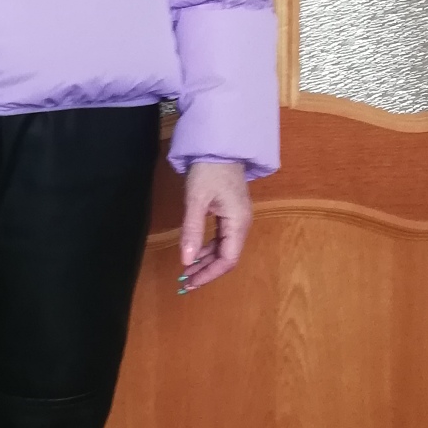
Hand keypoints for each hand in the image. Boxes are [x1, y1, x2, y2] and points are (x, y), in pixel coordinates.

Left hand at [179, 160, 251, 293]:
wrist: (220, 145)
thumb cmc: (208, 170)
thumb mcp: (196, 199)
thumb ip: (192, 230)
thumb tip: (186, 260)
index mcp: (238, 223)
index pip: (228, 259)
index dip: (210, 274)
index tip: (191, 283)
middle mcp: (242, 224)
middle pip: (227, 256)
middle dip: (207, 270)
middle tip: (185, 281)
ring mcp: (237, 218)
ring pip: (224, 248)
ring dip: (206, 260)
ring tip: (187, 270)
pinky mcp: (230, 213)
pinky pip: (222, 237)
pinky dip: (208, 247)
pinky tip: (195, 252)